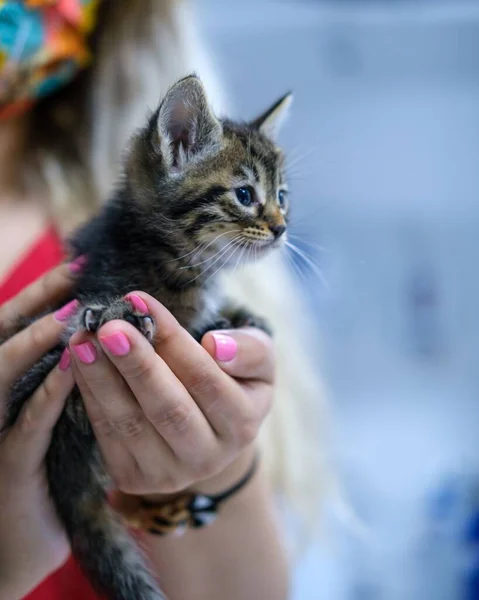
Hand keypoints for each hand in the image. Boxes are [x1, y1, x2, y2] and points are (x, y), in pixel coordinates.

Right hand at [0, 263, 77, 597]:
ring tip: (72, 313)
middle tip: (74, 274)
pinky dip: (48, 393)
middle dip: (39, 304)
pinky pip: (27, 425)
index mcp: (4, 388)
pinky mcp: (9, 466)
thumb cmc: (40, 468)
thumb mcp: (45, 415)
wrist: (17, 539)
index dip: (42, 296)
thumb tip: (94, 336)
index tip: (77, 267)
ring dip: (36, 342)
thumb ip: (61, 377)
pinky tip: (72, 367)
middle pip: (5, 340)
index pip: (16, 328)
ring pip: (6, 376)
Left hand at [68, 292, 273, 500]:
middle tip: (109, 327)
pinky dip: (91, 397)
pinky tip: (80, 364)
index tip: (141, 302)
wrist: (208, 428)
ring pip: (131, 424)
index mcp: (243, 425)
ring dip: (103, 380)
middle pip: (169, 409)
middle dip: (136, 365)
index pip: (206, 379)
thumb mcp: (257, 361)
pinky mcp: (134, 478)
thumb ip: (249, 350)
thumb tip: (216, 345)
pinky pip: (107, 435)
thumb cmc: (232, 380)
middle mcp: (209, 457)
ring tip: (83, 341)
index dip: (173, 341)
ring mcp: (169, 474)